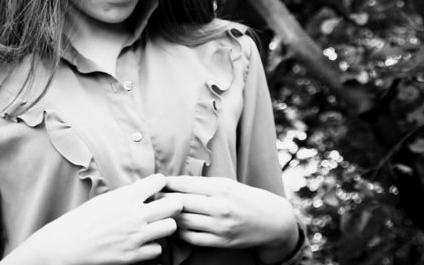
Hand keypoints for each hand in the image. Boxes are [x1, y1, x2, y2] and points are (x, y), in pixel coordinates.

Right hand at [7, 173, 181, 264]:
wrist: (68, 245)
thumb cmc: (82, 220)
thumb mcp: (105, 199)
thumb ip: (128, 195)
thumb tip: (146, 191)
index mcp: (126, 196)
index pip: (159, 181)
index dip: (160, 183)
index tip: (157, 187)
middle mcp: (135, 215)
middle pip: (174, 204)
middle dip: (172, 203)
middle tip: (165, 206)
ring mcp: (136, 236)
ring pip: (171, 227)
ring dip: (165, 225)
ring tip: (156, 225)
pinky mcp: (134, 255)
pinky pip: (158, 249)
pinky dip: (153, 246)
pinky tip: (144, 242)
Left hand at [164, 175, 297, 260]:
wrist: (273, 221)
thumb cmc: (247, 198)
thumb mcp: (228, 183)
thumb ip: (204, 184)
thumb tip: (174, 182)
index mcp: (221, 187)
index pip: (185, 184)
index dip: (167, 183)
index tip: (156, 182)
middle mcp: (220, 206)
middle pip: (180, 203)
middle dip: (162, 200)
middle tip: (151, 197)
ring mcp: (220, 226)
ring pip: (183, 221)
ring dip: (169, 217)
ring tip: (159, 212)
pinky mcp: (221, 241)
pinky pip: (192, 238)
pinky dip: (180, 232)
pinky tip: (176, 226)